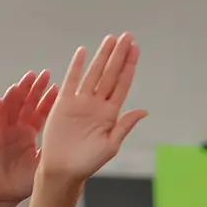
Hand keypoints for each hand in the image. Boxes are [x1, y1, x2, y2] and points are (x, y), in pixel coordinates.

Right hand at [0, 71, 57, 204]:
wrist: (5, 195)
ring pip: (8, 109)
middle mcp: (16, 129)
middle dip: (33, 89)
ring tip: (22, 83)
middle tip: (42, 74)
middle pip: (25, 104)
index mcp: (30, 133)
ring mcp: (2, 132)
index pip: (40, 111)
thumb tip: (79, 140)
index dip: (47, 99)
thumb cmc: (24, 182)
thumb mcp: (44, 163)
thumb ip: (56, 149)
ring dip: (14, 95)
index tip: (56, 86)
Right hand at [38, 33, 146, 182]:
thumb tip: (143, 111)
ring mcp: (81, 102)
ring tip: (111, 39)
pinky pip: (71, 81)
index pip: (122, 84)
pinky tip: (83, 52)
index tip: (136, 49)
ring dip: (102, 56)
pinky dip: (76, 67)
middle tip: (127, 36)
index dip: (129, 66)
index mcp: (110, 114)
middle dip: (119, 55)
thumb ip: (125, 126)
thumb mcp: (111, 145)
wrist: (63, 169)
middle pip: (110, 74)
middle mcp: (97, 104)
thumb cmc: (88, 162)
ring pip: (94, 74)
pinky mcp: (64, 103)